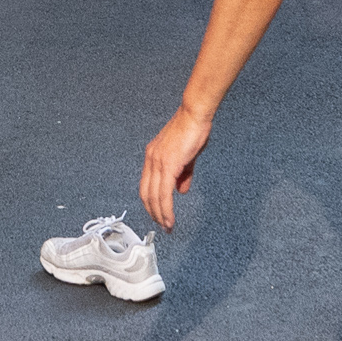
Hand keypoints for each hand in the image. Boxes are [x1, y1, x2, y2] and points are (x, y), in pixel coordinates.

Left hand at [141, 103, 209, 229]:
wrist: (195, 114)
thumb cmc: (193, 129)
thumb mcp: (188, 156)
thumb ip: (184, 174)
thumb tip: (181, 189)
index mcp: (153, 156)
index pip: (147, 185)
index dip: (151, 202)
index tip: (158, 214)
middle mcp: (151, 159)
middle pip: (146, 194)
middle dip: (153, 212)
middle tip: (161, 225)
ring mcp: (158, 162)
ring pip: (154, 196)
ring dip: (160, 214)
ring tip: (167, 226)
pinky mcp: (168, 165)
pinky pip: (164, 193)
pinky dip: (166, 209)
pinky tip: (170, 218)